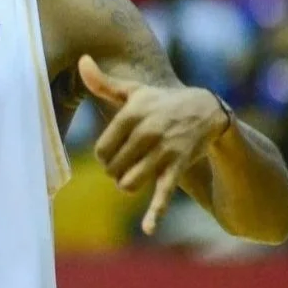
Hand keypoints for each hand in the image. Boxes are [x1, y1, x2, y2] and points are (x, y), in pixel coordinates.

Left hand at [78, 55, 227, 234]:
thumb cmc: (160, 101)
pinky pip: (163, 194)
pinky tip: (148, 227)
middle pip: (113, 169)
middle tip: (127, 163)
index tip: (114, 153)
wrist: (205, 109)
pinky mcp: (178, 167)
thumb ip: (103, 82)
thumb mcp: (133, 91)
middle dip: (116, 171)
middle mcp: (146, 132)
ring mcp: (163, 151)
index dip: (104, 157)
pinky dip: (156, 212)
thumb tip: (81, 59)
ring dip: (128, 185)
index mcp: (131, 114)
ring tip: (133, 177)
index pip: (101, 150)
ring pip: (130, 182)